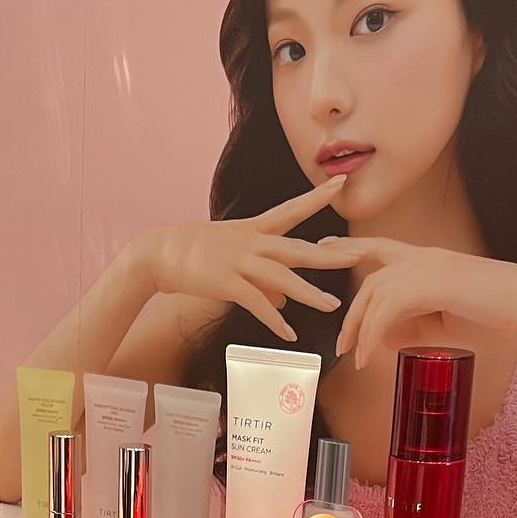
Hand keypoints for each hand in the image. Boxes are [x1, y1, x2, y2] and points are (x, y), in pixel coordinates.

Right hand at [136, 178, 361, 343]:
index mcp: (253, 229)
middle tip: (358, 254)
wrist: (158, 253)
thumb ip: (264, 282)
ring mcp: (239, 261)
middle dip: (329, 253)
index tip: (341, 183)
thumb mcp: (232, 261)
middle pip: (297, 248)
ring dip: (309, 294)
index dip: (317, 197)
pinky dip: (274, 320)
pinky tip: (288, 333)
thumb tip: (286, 303)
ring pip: (282, 277)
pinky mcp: (226, 282)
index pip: (292, 210)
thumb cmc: (193, 254)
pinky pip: (256, 303)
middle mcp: (251, 242)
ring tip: (332, 306)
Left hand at [333, 240, 516, 368]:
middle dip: (351, 314)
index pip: (382, 248)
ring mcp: (429, 266)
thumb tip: (384, 339)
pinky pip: (388, 308)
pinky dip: (373, 333)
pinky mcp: (433, 282)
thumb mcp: (445, 323)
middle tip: (341, 344)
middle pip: (372, 281)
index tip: (326, 248)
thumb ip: (413, 326)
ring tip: (355, 357)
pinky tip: (369, 355)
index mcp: (430, 259)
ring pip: (376, 294)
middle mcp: (425, 256)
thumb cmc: (496, 315)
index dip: (351, 247)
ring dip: (360, 328)